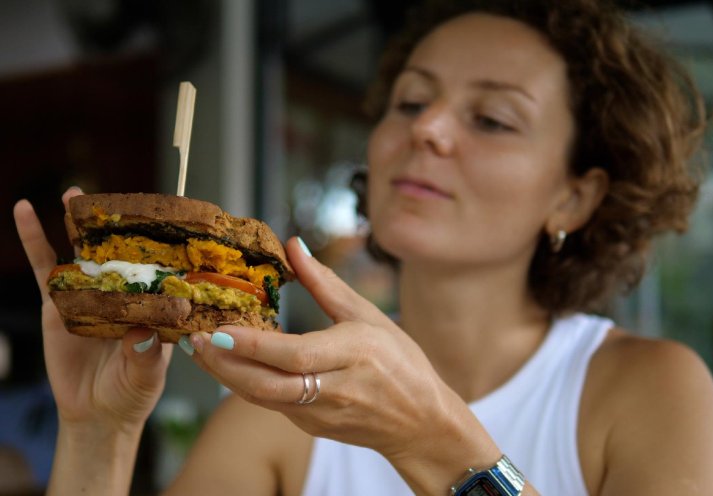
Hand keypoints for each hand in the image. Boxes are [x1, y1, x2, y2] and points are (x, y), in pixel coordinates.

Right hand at [13, 188, 171, 432]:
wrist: (96, 414)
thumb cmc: (132, 393)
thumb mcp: (146, 376)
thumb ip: (145, 355)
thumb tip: (140, 331)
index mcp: (154, 304)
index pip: (162, 265)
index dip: (163, 241)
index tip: (167, 214)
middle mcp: (125, 294)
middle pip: (123, 251)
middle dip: (120, 222)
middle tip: (119, 195)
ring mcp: (91, 295)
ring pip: (83, 253)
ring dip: (78, 222)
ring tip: (74, 192)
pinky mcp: (58, 304)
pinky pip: (44, 269)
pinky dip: (34, 240)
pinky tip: (25, 212)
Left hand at [188, 237, 465, 460]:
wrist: (420, 422)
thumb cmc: (400, 362)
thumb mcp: (368, 316)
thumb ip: (326, 283)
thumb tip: (293, 245)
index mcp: (354, 355)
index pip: (295, 355)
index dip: (254, 346)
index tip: (220, 330)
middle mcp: (336, 390)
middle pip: (268, 385)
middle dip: (225, 366)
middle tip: (194, 341)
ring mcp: (322, 415)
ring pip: (263, 399)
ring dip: (227, 376)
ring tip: (200, 350)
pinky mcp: (312, 428)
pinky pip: (272, 405)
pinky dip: (246, 385)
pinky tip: (229, 365)